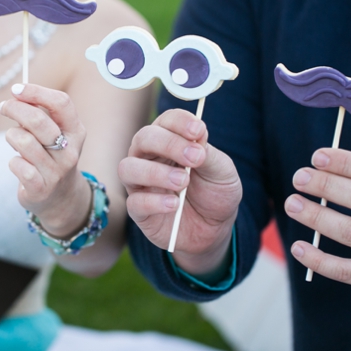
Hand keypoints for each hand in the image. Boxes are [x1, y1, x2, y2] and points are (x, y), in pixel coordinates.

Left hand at [0, 83, 89, 237]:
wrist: (60, 199)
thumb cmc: (51, 157)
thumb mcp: (55, 134)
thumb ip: (40, 115)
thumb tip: (18, 94)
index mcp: (76, 131)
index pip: (62, 103)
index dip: (36, 92)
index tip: (17, 89)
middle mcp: (70, 150)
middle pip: (38, 120)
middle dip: (15, 109)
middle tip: (4, 107)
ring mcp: (57, 171)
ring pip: (24, 141)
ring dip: (12, 136)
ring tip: (14, 140)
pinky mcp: (41, 188)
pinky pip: (17, 165)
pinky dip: (13, 161)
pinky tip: (18, 163)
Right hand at [118, 109, 241, 273]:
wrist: (215, 229)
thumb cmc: (214, 192)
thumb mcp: (222, 171)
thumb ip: (208, 153)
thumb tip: (196, 137)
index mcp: (170, 140)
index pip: (166, 120)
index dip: (180, 122)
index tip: (198, 131)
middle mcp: (149, 157)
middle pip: (143, 138)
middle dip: (169, 144)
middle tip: (194, 158)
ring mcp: (140, 183)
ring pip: (128, 168)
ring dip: (155, 172)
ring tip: (182, 182)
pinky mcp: (138, 210)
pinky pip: (135, 201)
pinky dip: (154, 201)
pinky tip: (174, 204)